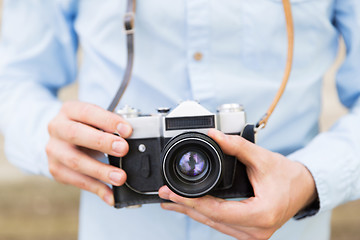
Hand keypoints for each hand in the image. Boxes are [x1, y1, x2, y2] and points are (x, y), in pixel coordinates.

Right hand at [46, 101, 131, 205]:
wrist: (62, 138)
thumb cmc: (85, 127)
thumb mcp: (95, 120)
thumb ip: (110, 126)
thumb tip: (131, 137)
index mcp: (70, 110)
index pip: (88, 112)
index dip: (108, 120)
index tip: (127, 130)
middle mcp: (57, 128)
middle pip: (76, 134)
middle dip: (102, 142)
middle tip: (123, 149)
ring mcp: (54, 150)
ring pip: (75, 161)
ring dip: (100, 171)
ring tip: (120, 177)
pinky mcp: (56, 170)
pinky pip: (77, 181)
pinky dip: (96, 189)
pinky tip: (111, 195)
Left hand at [159, 129, 316, 239]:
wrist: (304, 188)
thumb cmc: (287, 176)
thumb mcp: (262, 158)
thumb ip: (236, 146)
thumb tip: (214, 135)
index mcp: (261, 214)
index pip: (217, 211)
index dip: (192, 201)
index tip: (172, 193)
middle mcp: (256, 230)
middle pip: (211, 220)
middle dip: (185, 207)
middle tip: (164, 195)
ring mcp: (251, 235)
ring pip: (213, 224)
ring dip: (192, 212)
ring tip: (170, 202)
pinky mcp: (248, 232)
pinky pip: (220, 224)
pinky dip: (204, 214)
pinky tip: (190, 207)